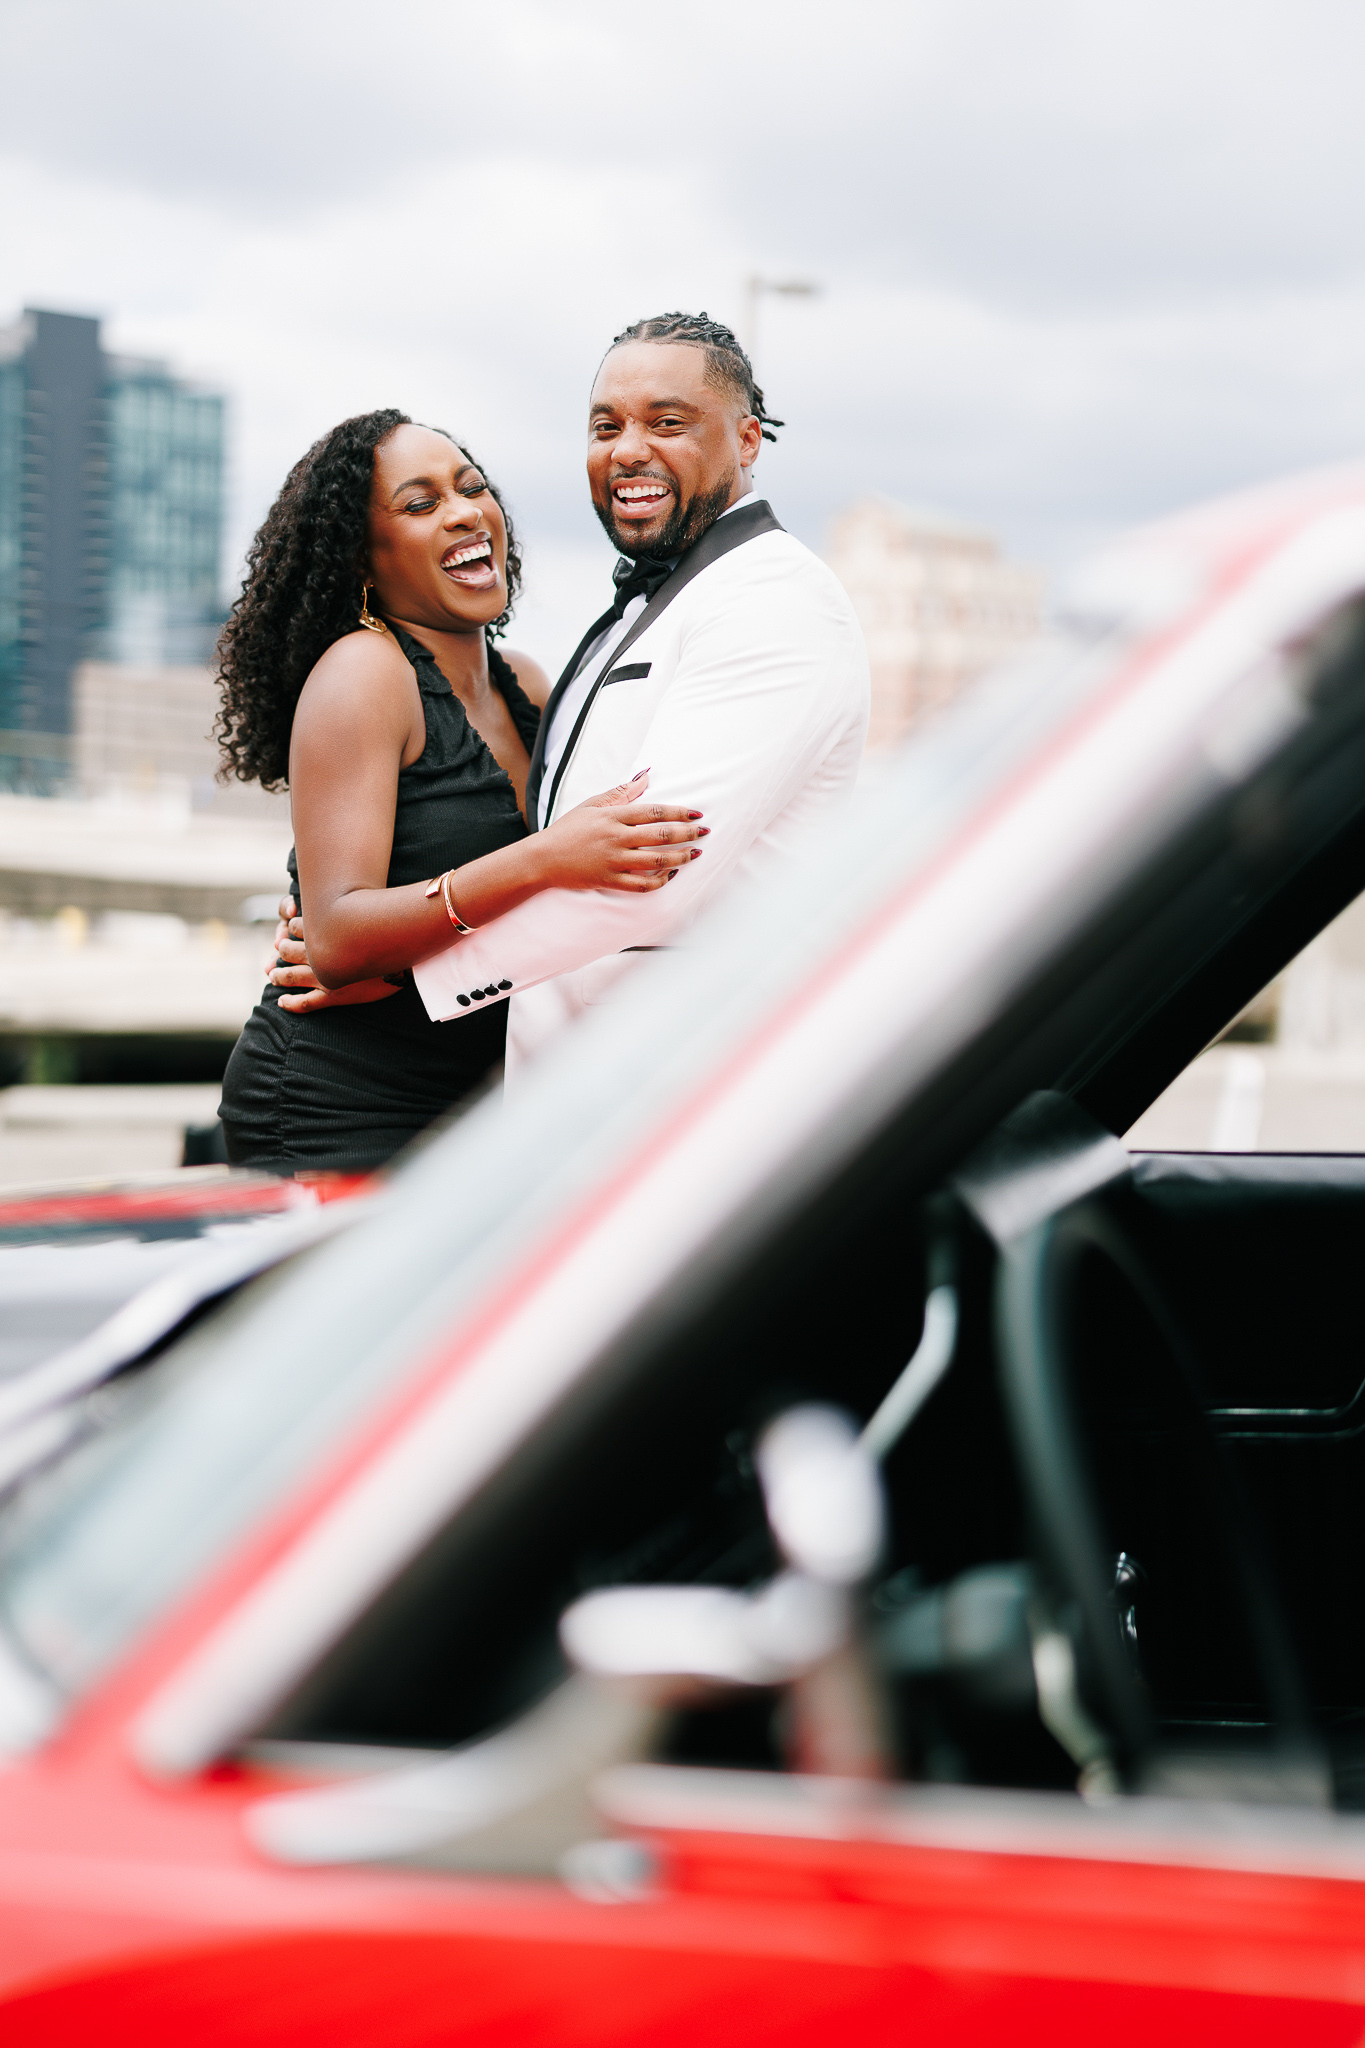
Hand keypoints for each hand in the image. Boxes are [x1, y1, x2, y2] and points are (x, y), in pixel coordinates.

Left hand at [269, 896, 400, 1014]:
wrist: (408, 961)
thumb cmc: (392, 933)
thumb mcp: (371, 910)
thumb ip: (354, 905)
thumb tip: (344, 894)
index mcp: (327, 932)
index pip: (295, 926)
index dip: (289, 927)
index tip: (288, 929)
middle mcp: (320, 955)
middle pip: (287, 950)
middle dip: (280, 950)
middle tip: (278, 949)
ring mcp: (325, 977)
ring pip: (290, 976)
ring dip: (279, 975)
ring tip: (274, 975)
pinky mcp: (333, 996)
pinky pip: (305, 1003)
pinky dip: (290, 1003)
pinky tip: (282, 1002)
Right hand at [539, 769, 707, 892]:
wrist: (542, 858)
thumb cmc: (568, 829)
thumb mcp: (592, 805)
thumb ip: (621, 793)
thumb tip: (646, 777)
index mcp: (613, 816)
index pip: (655, 811)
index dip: (680, 812)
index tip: (697, 813)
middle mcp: (616, 837)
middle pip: (661, 835)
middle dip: (688, 833)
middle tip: (705, 832)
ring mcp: (614, 861)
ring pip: (656, 860)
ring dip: (681, 857)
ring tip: (695, 853)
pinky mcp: (609, 880)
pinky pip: (641, 884)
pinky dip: (659, 881)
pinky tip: (670, 875)